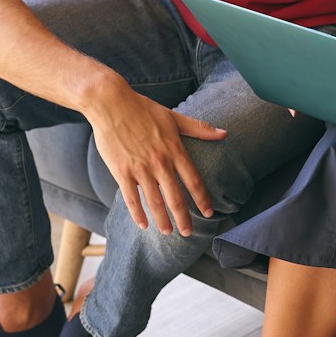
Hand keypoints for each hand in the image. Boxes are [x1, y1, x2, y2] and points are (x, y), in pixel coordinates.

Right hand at [85, 77, 226, 236]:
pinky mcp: (121, 172)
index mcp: (174, 150)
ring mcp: (140, 168)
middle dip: (183, 218)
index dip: (202, 199)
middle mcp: (159, 162)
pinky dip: (137, 213)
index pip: (193, 180)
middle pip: (175, 197)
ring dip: (162, 220)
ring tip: (168, 232)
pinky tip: (143, 224)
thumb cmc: (143, 109)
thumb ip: (199, 128)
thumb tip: (224, 133)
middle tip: (188, 233)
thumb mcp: (174, 117)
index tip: (209, 213)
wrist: (111, 104)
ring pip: (154, 201)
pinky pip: (131, 198)